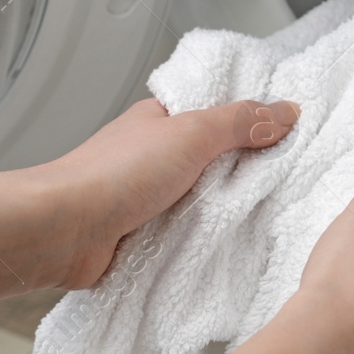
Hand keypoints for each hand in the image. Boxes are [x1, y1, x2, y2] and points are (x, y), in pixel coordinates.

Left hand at [31, 98, 297, 289]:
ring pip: (202, 199)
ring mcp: (149, 197)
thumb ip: (240, 122)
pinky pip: (187, 234)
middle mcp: (155, 156)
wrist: (64, 232)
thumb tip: (285, 111)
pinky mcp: (145, 235)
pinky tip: (229, 243)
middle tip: (286, 179)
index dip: (251, 121)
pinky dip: (204, 238)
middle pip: (214, 160)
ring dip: (223, 209)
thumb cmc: (113, 175)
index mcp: (162, 121)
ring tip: (264, 214)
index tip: (289, 132)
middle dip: (243, 171)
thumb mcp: (191, 134)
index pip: (217, 113)